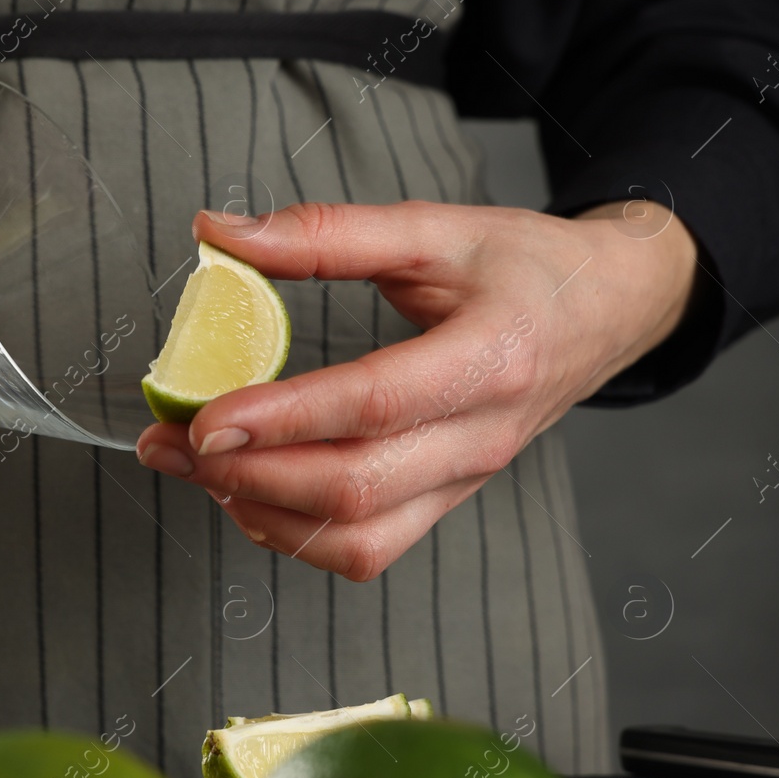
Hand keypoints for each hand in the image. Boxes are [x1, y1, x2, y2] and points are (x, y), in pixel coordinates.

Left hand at [135, 198, 696, 579]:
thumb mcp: (436, 229)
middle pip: (357, 488)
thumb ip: (327, 233)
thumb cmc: (526, 266)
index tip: (205, 420)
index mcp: (492, 357)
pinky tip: (246, 491)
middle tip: (170, 442)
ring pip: (358, 538)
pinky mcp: (445, 499)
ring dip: (262, 513)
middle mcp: (482, 435)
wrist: (608, 312)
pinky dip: (294, 533)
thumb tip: (218, 232)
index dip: (285, 419)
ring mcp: (465, 478)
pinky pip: (365, 548)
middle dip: (250, 475)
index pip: (377, 404)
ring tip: (194, 469)